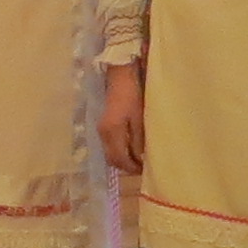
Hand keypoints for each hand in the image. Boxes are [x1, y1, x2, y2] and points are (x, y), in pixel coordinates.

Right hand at [99, 63, 146, 177]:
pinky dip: (119, 151)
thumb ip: (138, 139)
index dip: (131, 168)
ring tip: (138, 158)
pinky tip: (130, 147)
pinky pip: (109, 146)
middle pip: (112, 159)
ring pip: (110, 153)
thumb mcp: (139, 118)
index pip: (120, 159)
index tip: (145, 170)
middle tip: (142, 167)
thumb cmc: (133, 95)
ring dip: (122, 159)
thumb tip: (140, 158)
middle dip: (126, 166)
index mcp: (112, 132)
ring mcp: (101, 129)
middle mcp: (103, 133)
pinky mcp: (103, 125)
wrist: (120, 76)